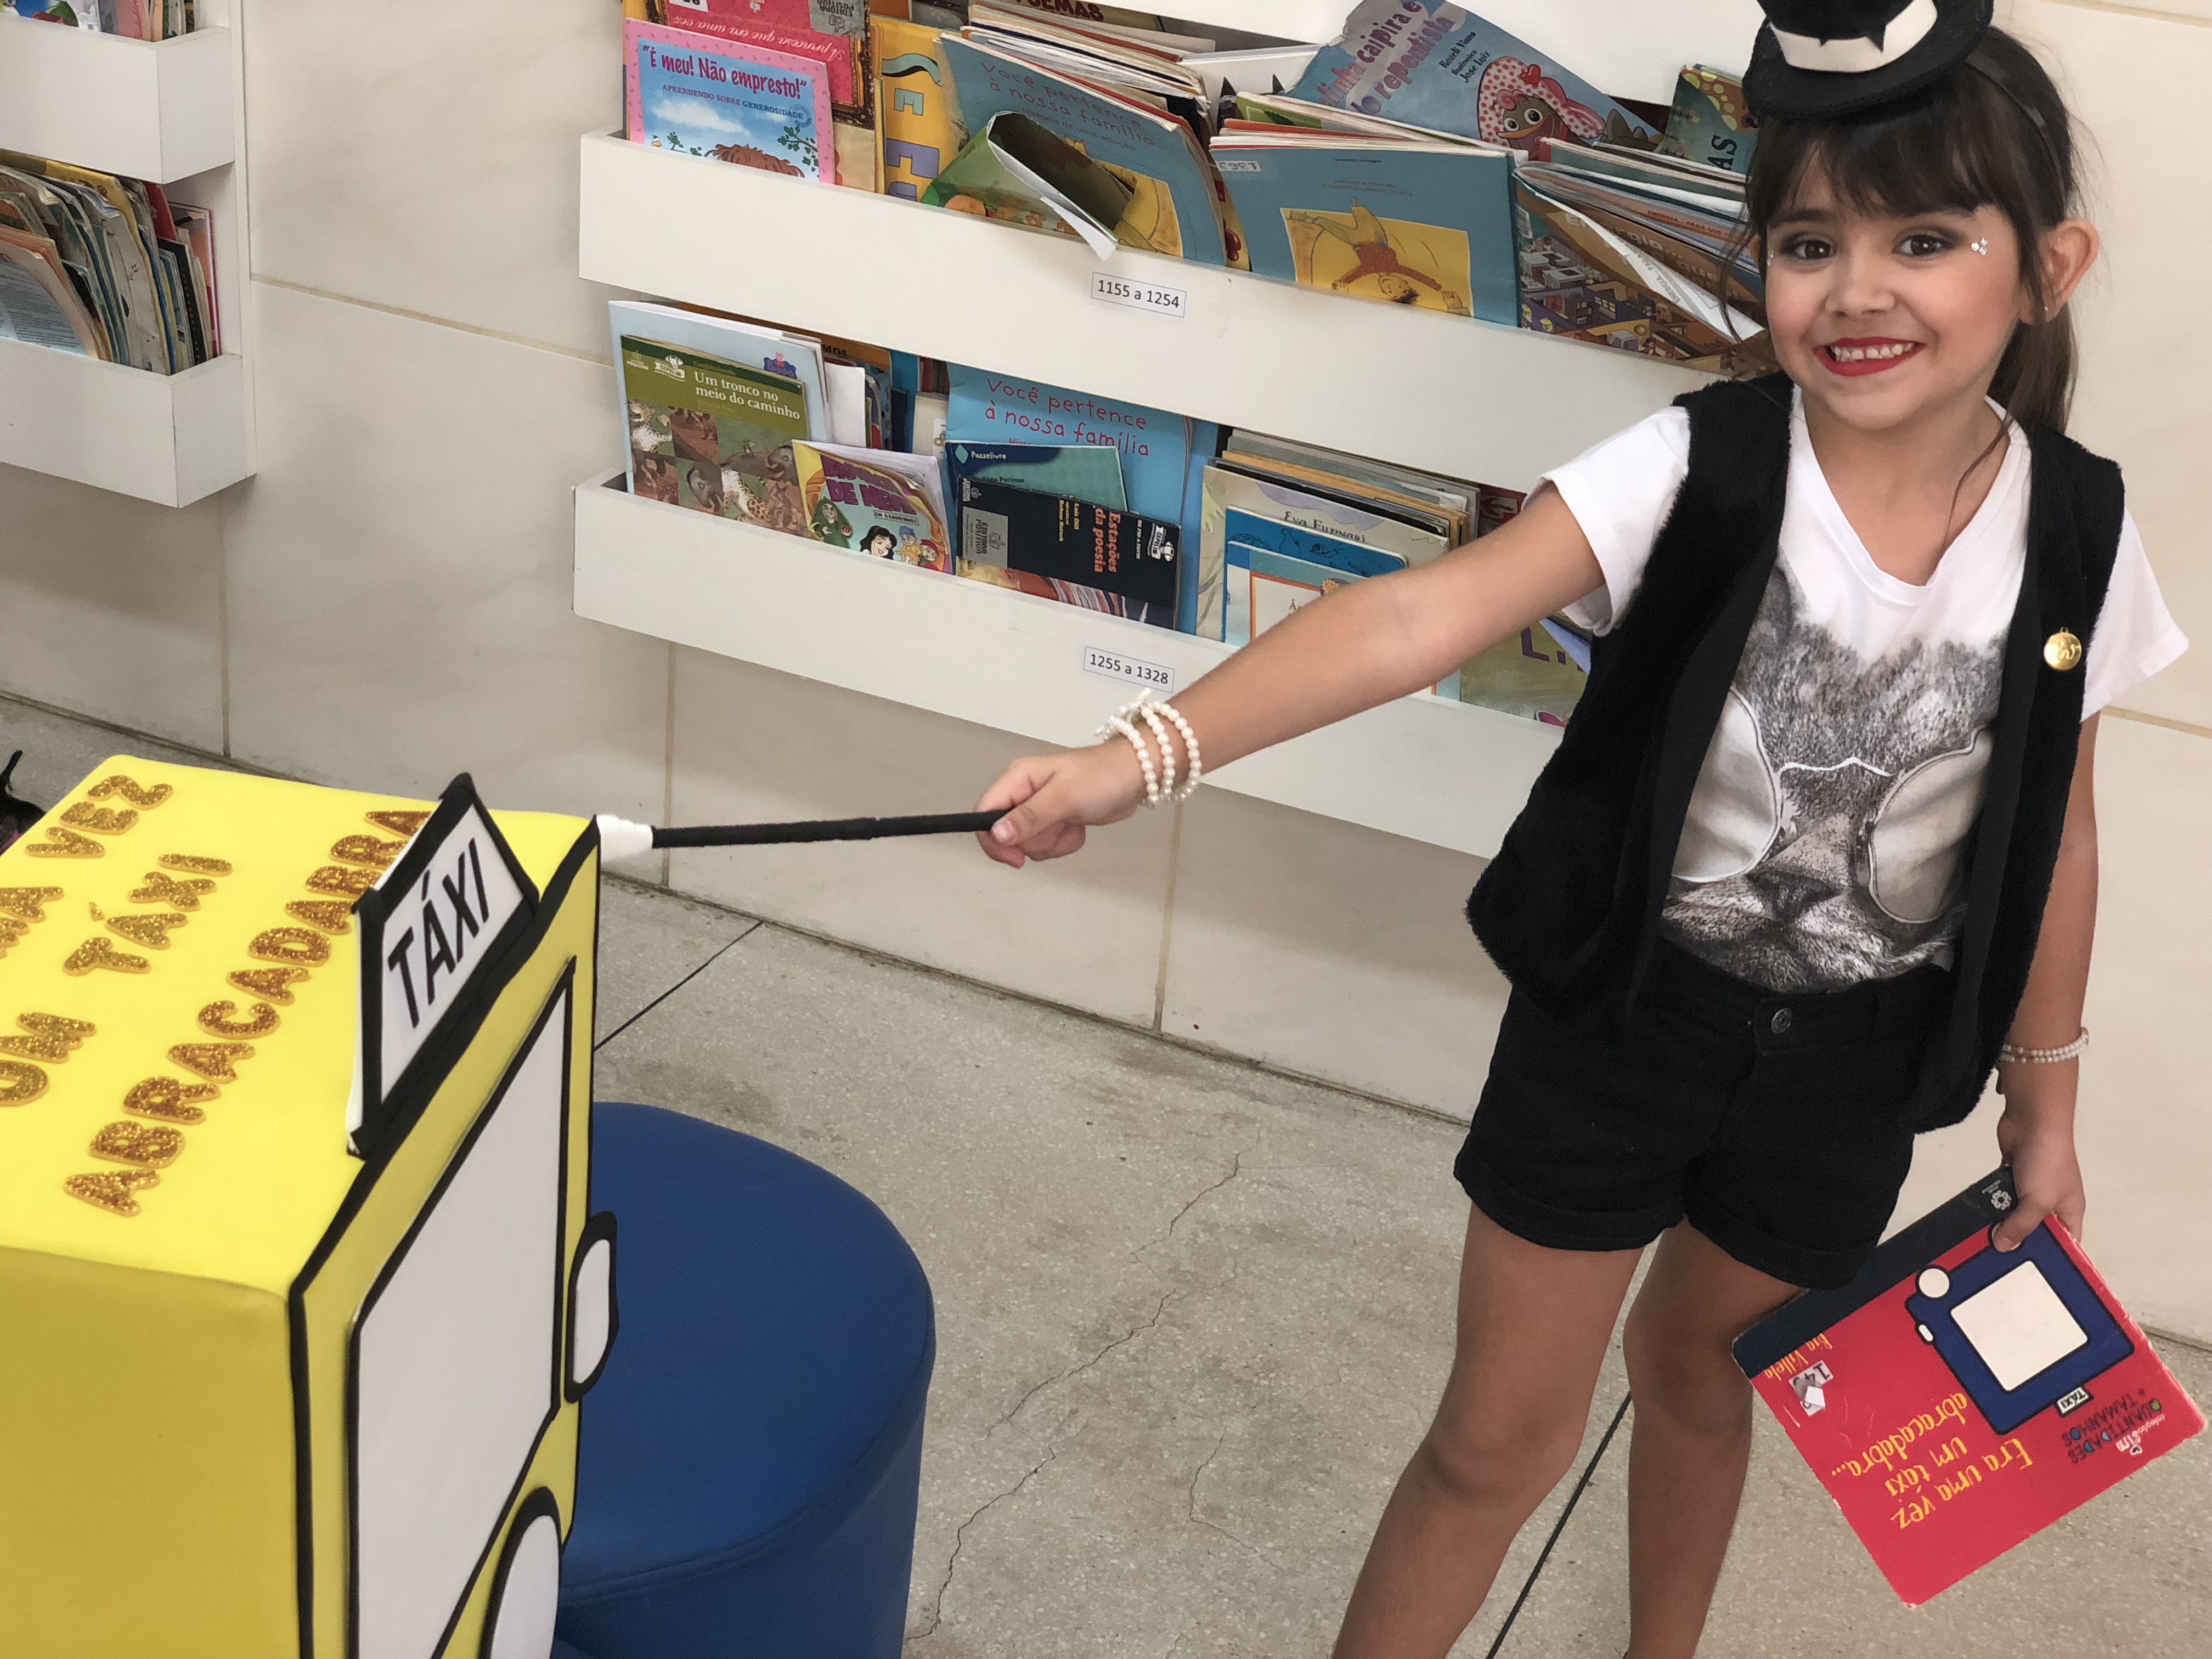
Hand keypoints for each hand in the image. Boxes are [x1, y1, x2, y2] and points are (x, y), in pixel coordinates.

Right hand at [975, 742, 1147, 868]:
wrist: (1135, 776)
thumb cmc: (1101, 778)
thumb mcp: (1064, 797)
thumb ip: (1029, 817)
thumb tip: (996, 835)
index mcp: (1017, 779)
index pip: (985, 813)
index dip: (993, 840)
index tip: (1016, 859)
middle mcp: (1023, 793)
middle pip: (1007, 835)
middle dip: (1036, 840)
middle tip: (1059, 825)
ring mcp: (1039, 808)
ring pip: (1029, 844)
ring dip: (1053, 842)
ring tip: (1073, 822)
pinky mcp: (1055, 821)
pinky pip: (1048, 846)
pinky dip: (1065, 842)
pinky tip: (1079, 826)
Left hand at [1991, 1067, 2085, 1249]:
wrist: (2032, 1120)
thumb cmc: (2048, 1162)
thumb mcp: (2039, 1201)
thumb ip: (2021, 1225)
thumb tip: (2003, 1246)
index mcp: (2069, 1213)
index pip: (2066, 1245)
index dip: (2052, 1260)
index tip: (2031, 1276)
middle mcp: (2051, 1204)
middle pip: (2034, 1232)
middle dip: (2017, 1243)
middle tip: (1994, 1264)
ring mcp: (2030, 1189)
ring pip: (2013, 1215)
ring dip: (1998, 1224)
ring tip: (1977, 1245)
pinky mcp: (2011, 1176)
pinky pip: (1999, 1198)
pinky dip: (1989, 1206)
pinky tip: (1973, 1220)